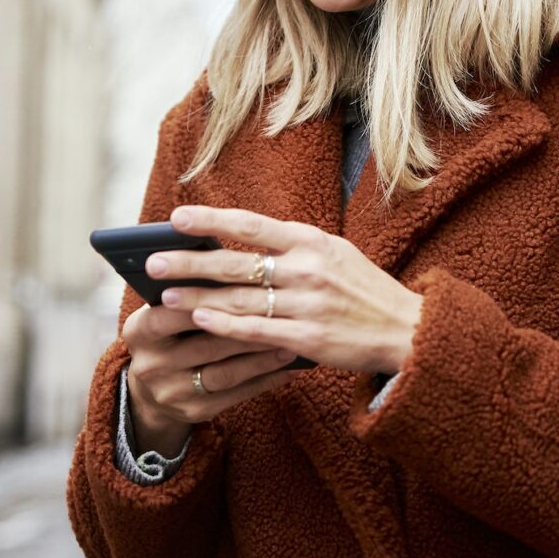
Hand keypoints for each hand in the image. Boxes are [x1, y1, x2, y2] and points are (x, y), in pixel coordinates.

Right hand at [121, 300, 298, 456]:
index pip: (170, 315)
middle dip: (246, 328)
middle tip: (280, 314)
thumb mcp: (162, 312)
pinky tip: (287, 368)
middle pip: (205, 345)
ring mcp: (171, 392)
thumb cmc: (168, 333)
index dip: (203, 302)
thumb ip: (185, 293)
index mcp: (138, 331)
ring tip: (290, 342)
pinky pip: (236, 396)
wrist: (150, 390)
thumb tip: (227, 262)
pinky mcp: (194, 412)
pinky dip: (264, 380)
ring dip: (261, 358)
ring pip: (225, 373)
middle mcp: (150, 365)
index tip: (240, 287)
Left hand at [149, 205, 423, 373]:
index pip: (251, 224)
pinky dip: (224, 324)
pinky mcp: (308, 340)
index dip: (210, 220)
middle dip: (189, 261)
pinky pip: (256, 331)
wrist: (406, 330)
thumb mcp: (333, 254)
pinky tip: (198, 320)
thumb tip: (237, 242)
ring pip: (239, 299)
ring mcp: (307, 305)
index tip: (174, 218)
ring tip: (163, 295)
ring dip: (197, 296)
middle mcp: (307, 269)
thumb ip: (290, 248)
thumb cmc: (362, 290)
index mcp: (311, 241)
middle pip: (235, 262)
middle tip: (152, 261)